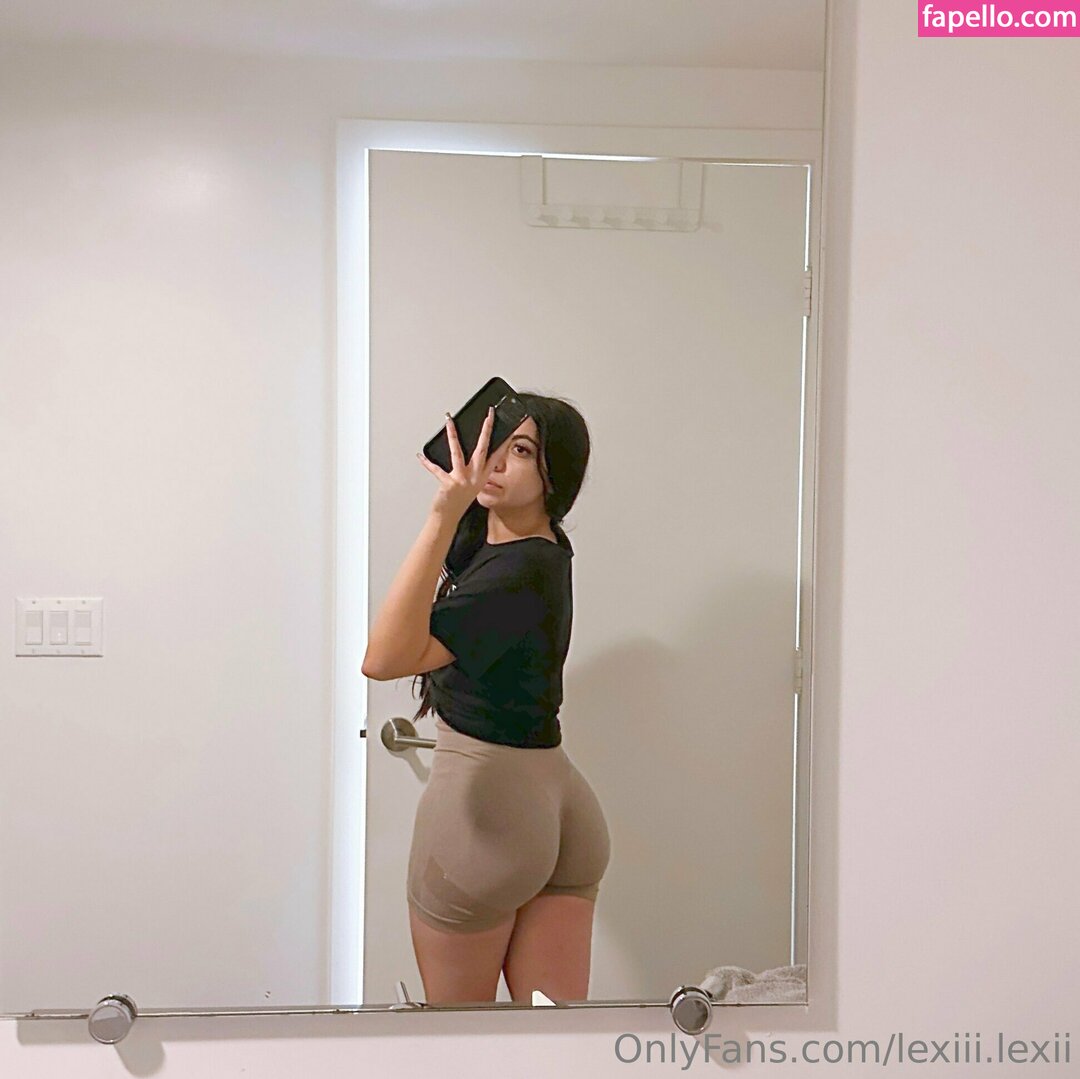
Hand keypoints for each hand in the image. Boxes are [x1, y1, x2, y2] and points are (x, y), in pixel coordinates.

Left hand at [417, 406, 498, 520]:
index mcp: (482, 476)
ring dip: (452, 435)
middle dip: (486, 430)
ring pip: (458, 452)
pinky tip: (420, 455)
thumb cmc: (458, 500)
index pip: (496, 456)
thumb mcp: (471, 484)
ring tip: (449, 421)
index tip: (508, 430)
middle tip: (489, 416)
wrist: (448, 518)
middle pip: (482, 449)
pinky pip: (436, 469)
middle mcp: (474, 477)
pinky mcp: (449, 484)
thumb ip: (472, 469)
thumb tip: (469, 450)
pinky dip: (427, 462)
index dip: (503, 442)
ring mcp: (462, 480)